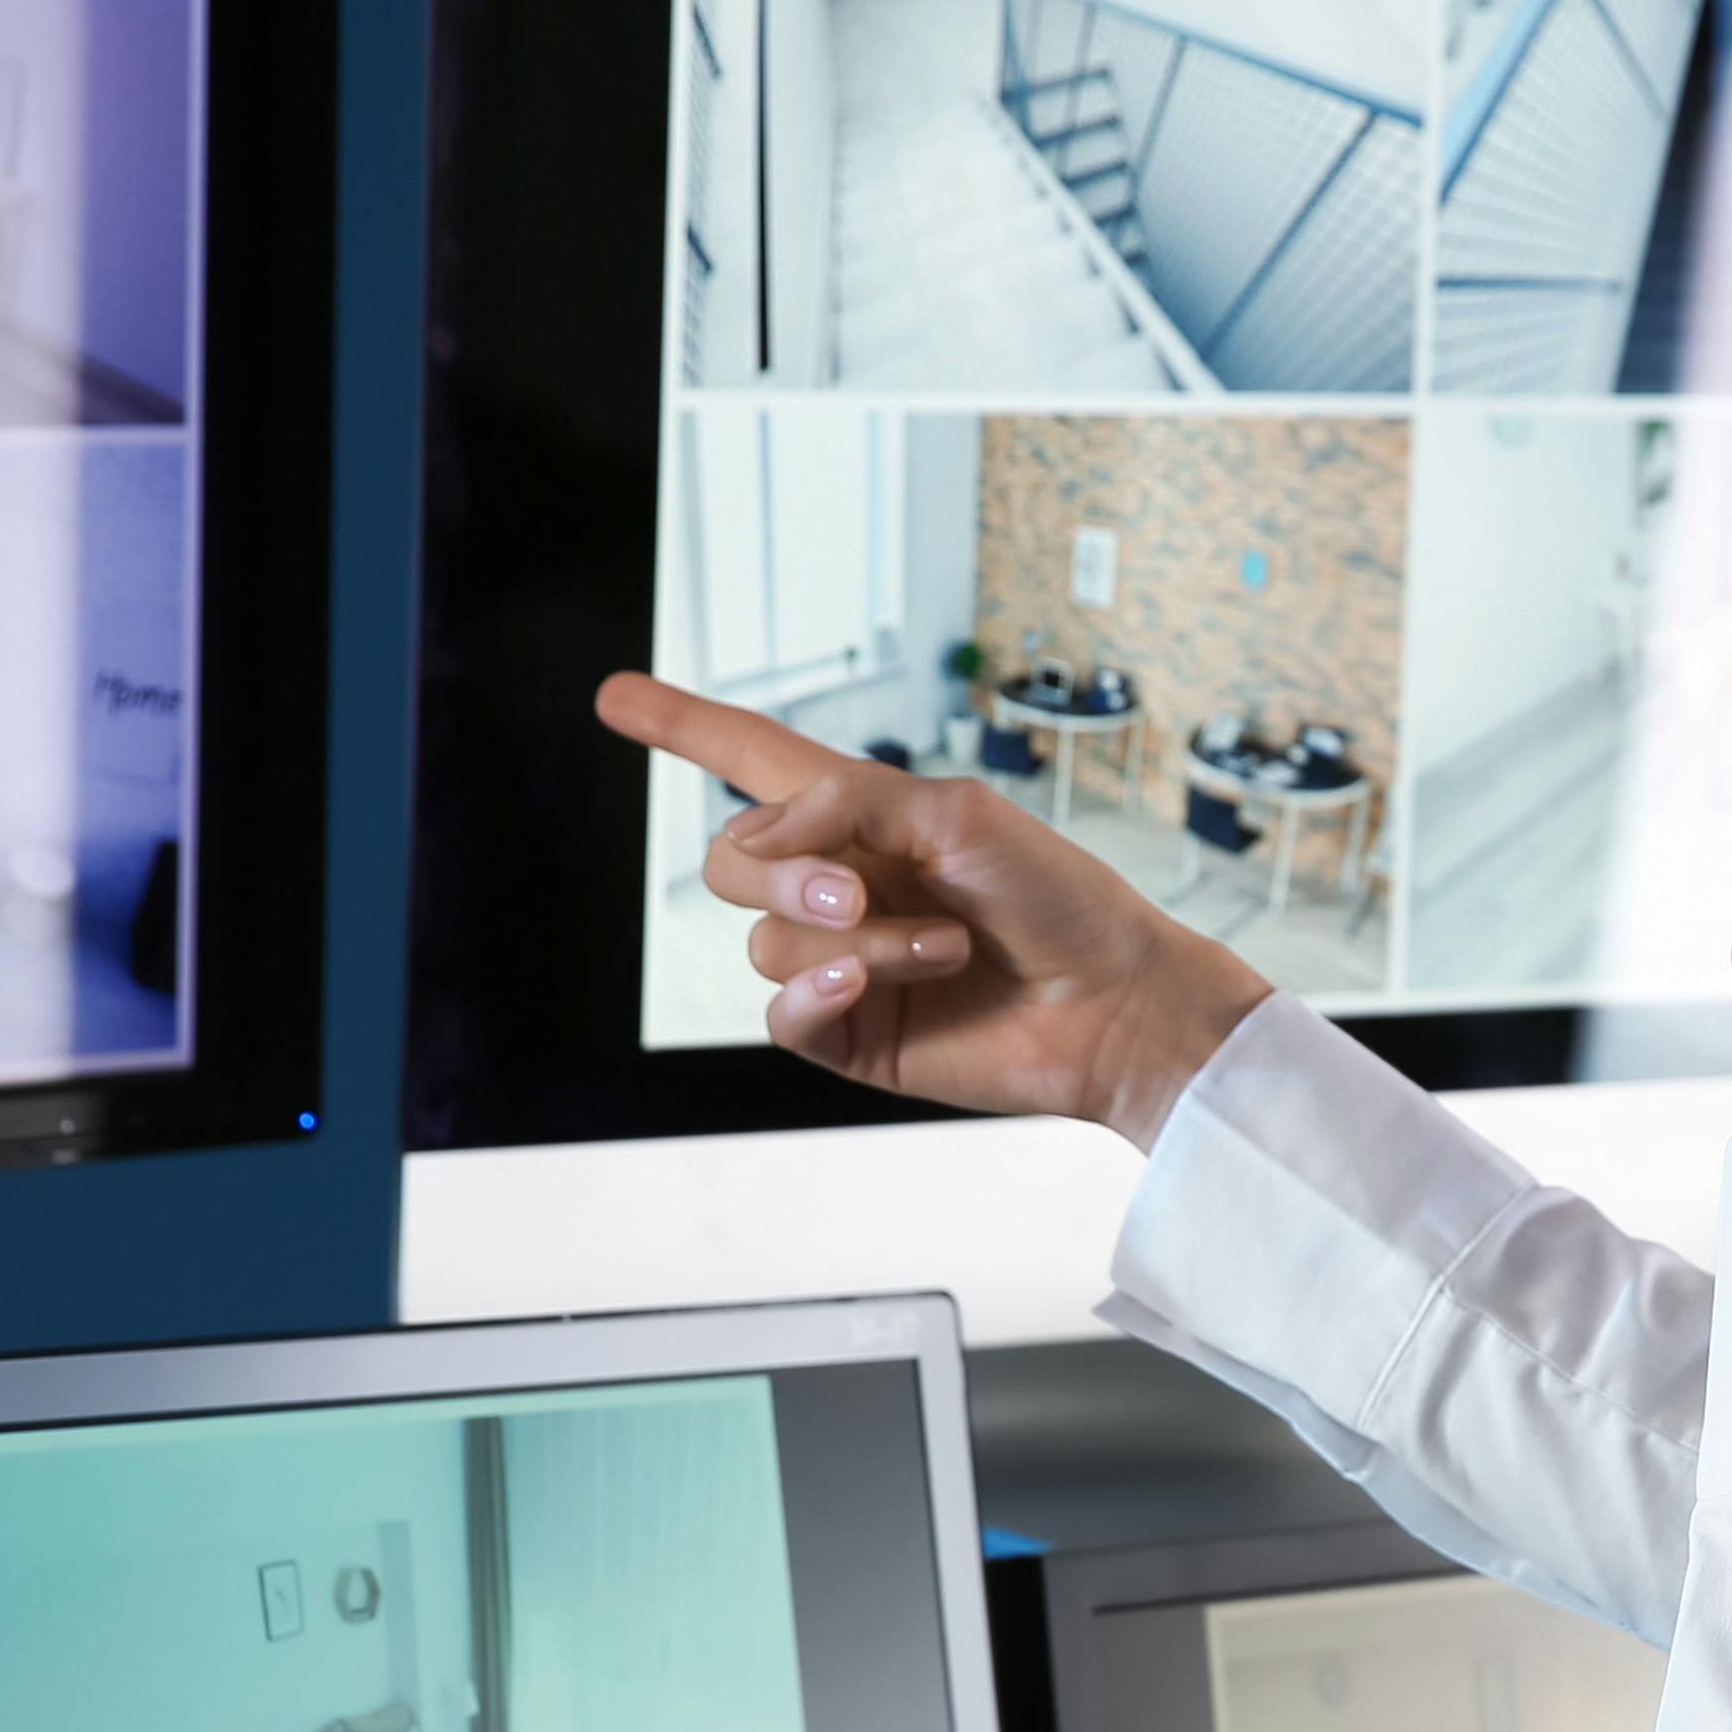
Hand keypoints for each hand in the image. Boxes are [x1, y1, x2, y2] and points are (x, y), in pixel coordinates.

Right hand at [597, 673, 1266, 1144]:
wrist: (1116, 1003)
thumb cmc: (1058, 898)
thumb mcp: (954, 813)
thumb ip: (843, 803)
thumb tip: (752, 837)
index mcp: (862, 818)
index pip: (751, 760)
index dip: (682, 726)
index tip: (614, 695)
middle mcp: (838, 887)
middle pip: (731, 864)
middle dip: (785, 874)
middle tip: (860, 891)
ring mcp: (838, 965)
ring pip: (766, 943)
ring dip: (858, 941)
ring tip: (948, 949)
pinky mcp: (851, 1036)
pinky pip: (781, 1014)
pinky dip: (817, 992)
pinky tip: (870, 982)